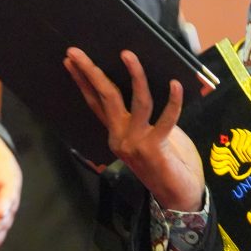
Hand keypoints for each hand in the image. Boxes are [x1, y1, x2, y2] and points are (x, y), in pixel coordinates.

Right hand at [64, 48, 204, 211]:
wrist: (179, 199)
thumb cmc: (170, 163)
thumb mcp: (153, 135)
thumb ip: (147, 116)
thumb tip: (145, 87)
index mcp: (117, 133)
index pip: (95, 102)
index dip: (83, 81)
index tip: (71, 61)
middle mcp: (121, 137)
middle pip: (105, 98)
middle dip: (90, 72)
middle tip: (77, 51)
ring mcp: (136, 143)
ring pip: (135, 102)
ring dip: (134, 75)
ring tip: (128, 54)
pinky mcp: (156, 148)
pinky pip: (166, 120)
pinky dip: (173, 101)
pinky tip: (175, 84)